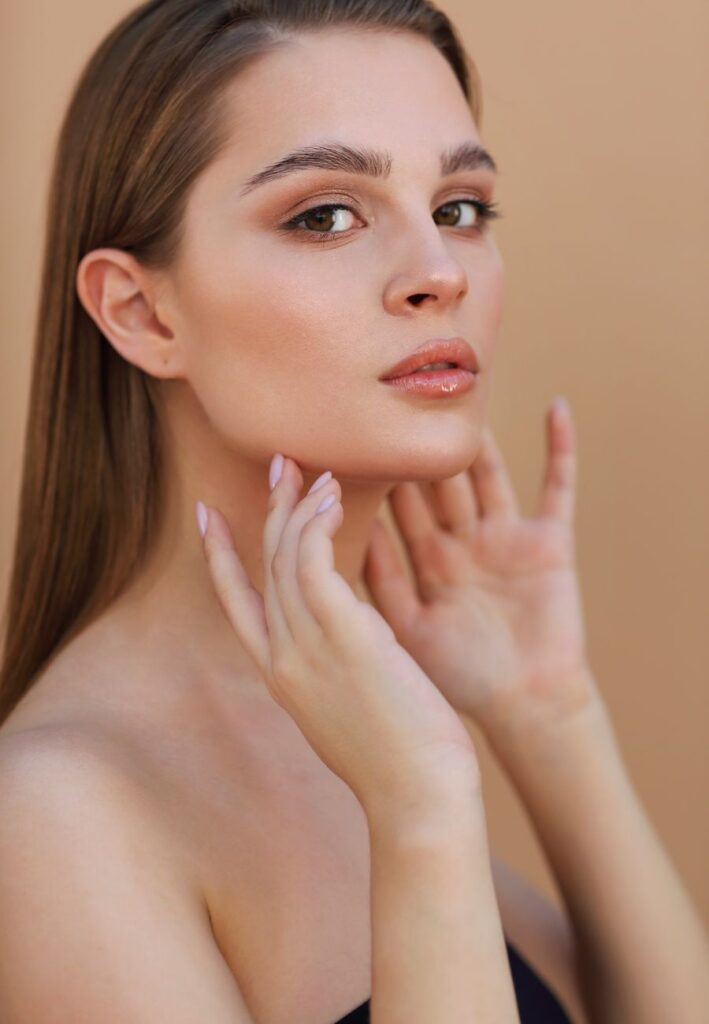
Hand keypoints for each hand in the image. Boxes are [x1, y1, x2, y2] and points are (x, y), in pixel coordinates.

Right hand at [197, 455, 479, 821]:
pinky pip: (315, 562)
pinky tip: (332, 497)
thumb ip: (338, 664)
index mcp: (281, 676)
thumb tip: (355, 633)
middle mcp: (283, 658)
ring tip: (316, 472)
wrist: (418, 798)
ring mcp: (307, 648)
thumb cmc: (398, 758)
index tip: (208, 515)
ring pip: (285, 557)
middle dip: (267, 510)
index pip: (236, 604)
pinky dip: (318, 523)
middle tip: (281, 464)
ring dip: (297, 507)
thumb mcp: (350, 707)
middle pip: (262, 567)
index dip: (220, 556)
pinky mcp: (343, 636)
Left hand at [363, 399, 600, 740]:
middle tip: (389, 397)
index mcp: (427, 560)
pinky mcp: (549, 544)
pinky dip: (560, 449)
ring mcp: (507, 539)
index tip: (345, 436)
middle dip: (416, 446)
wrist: (526, 709)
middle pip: (437, 481)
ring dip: (473, 439)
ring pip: (486, 475)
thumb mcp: (407, 627)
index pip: (397, 506)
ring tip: (456, 391)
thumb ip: (377, 581)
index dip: (376, 474)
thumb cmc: (459, 678)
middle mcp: (464, 542)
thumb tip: (333, 539)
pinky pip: (558, 488)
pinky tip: (556, 408)